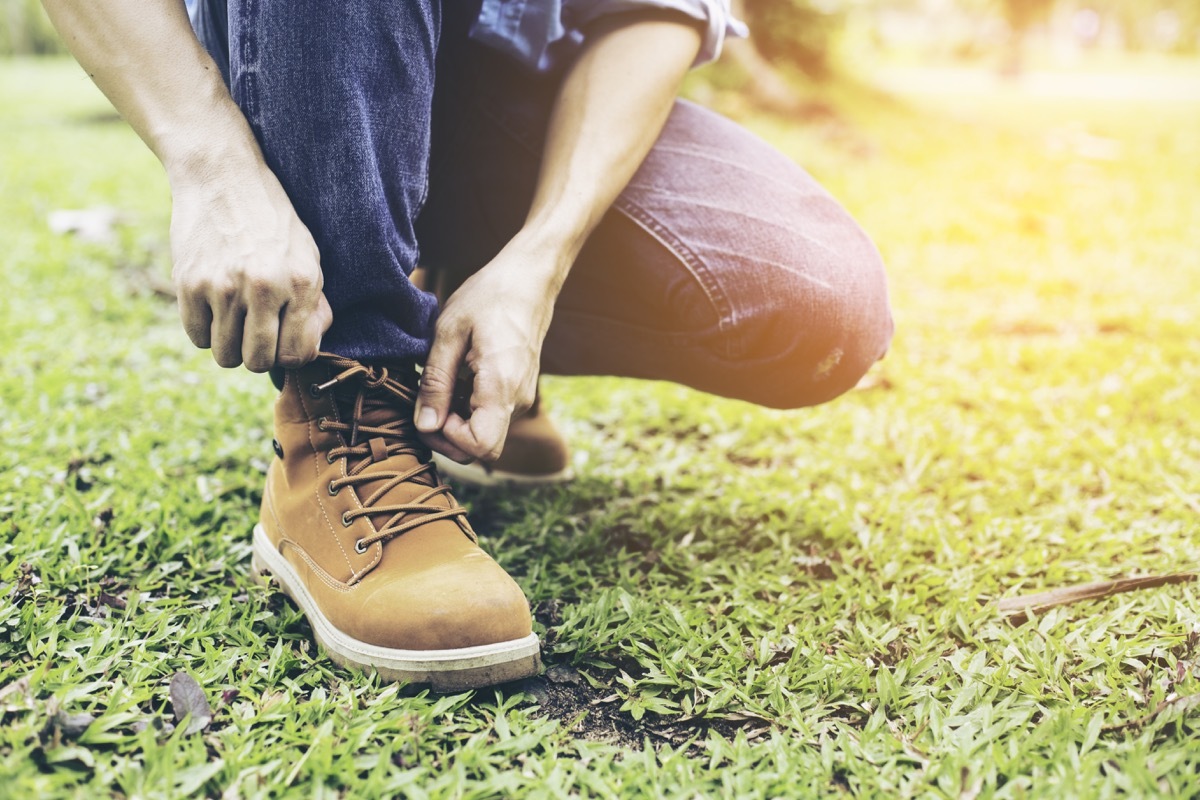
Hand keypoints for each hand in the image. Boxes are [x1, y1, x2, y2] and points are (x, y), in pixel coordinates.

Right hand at [169, 165, 331, 371]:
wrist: (222, 176)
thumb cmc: (272, 221)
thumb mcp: (307, 256)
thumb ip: (313, 305)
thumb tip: (307, 348)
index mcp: (300, 282)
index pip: (297, 355)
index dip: (289, 355)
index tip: (282, 340)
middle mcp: (263, 287)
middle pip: (258, 362)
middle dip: (259, 355)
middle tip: (256, 331)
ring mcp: (223, 287)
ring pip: (225, 356)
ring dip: (230, 343)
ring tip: (235, 316)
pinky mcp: (189, 283)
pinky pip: (197, 336)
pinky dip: (205, 329)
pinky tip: (214, 305)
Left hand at [414, 240, 564, 462]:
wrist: (529, 279)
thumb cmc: (489, 297)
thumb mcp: (450, 332)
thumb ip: (436, 382)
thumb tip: (424, 426)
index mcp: (502, 386)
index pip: (481, 446)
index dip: (448, 438)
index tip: (430, 409)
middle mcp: (517, 400)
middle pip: (481, 448)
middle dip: (446, 436)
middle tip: (425, 401)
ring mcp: (521, 398)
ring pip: (484, 434)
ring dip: (455, 421)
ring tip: (441, 382)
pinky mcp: (517, 392)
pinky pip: (489, 417)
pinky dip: (466, 409)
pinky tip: (456, 379)